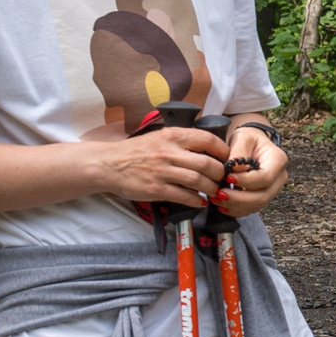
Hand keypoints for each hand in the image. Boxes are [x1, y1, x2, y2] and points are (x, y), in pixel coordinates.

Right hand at [94, 123, 228, 210]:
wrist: (108, 164)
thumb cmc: (137, 151)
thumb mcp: (160, 137)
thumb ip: (182, 140)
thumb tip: (210, 147)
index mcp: (172, 136)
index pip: (207, 139)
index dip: (223, 151)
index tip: (227, 159)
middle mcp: (169, 152)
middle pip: (207, 163)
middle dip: (220, 173)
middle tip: (222, 178)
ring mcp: (162, 171)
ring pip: (198, 181)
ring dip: (211, 188)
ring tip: (213, 190)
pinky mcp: (156, 188)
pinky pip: (184, 196)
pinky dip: (196, 200)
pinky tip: (200, 201)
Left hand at [211, 124, 287, 216]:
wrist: (251, 145)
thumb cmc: (248, 139)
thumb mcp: (242, 138)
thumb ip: (238, 153)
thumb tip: (234, 171)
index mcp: (278, 160)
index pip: (265, 177)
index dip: (246, 181)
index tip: (228, 178)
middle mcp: (279, 177)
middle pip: (263, 195)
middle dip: (240, 198)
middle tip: (219, 194)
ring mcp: (273, 189)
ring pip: (257, 205)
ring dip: (236, 206)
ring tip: (216, 199)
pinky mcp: (263, 196)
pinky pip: (252, 208)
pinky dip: (236, 210)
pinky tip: (222, 206)